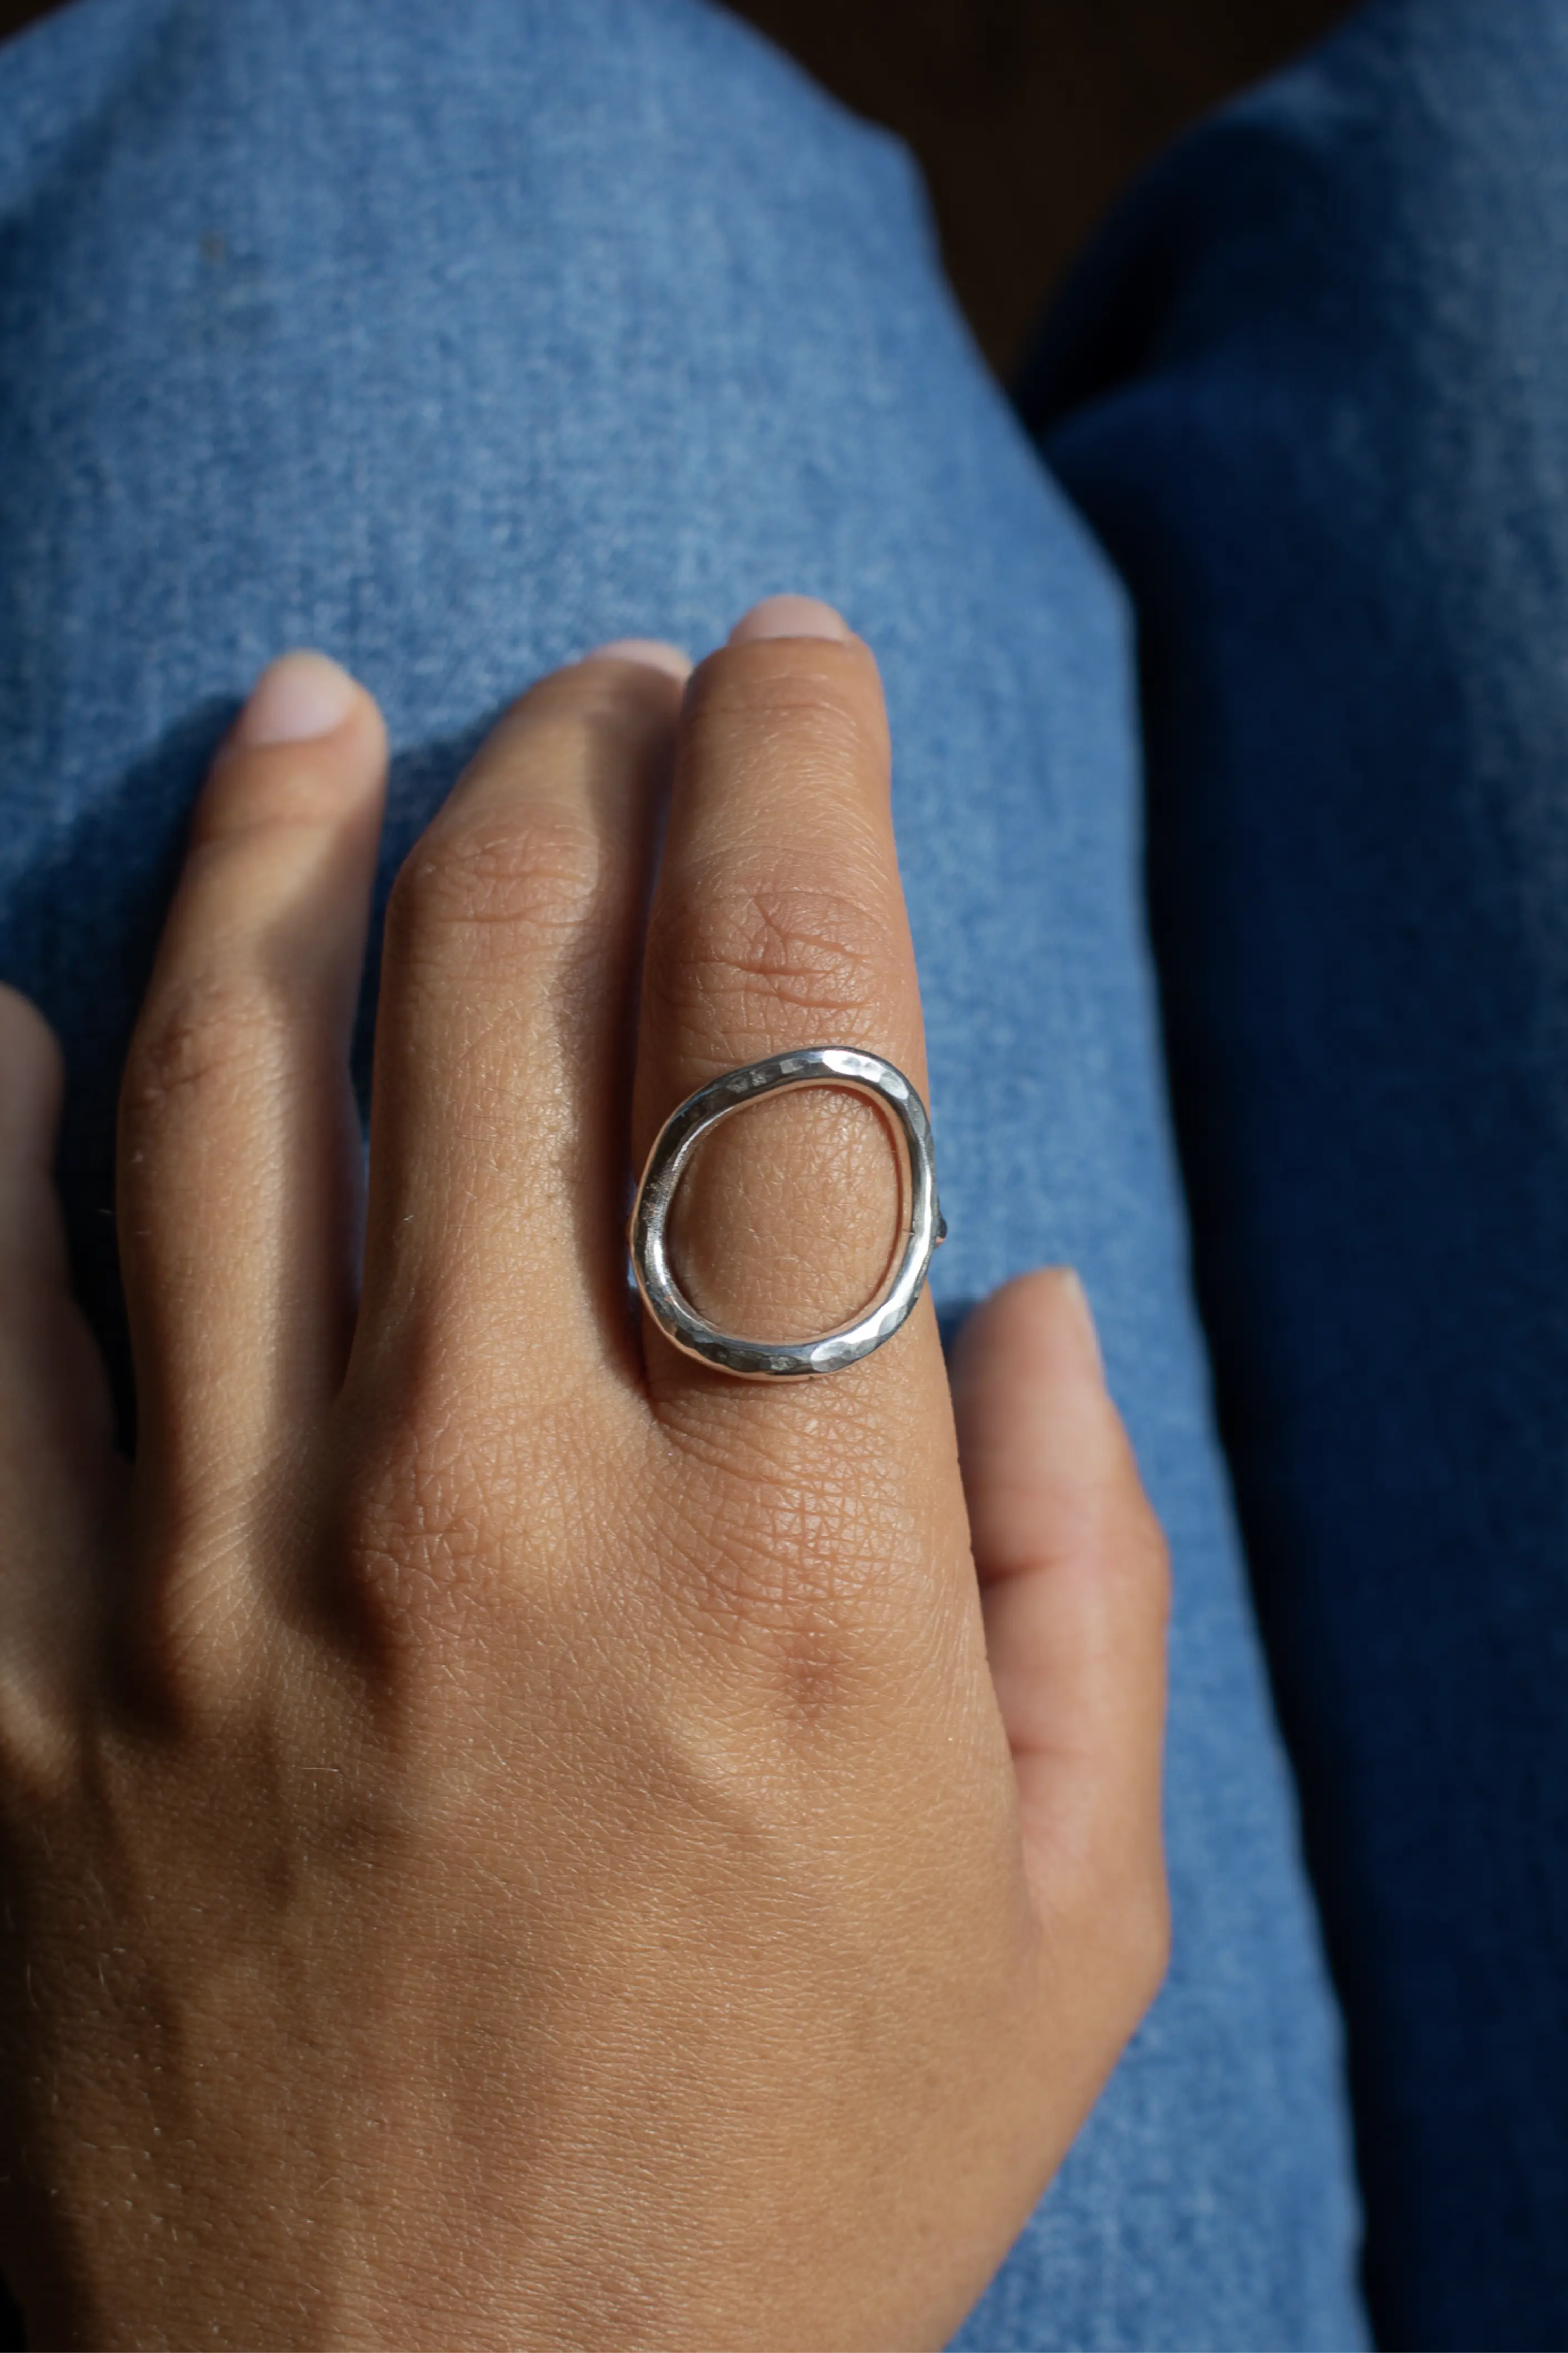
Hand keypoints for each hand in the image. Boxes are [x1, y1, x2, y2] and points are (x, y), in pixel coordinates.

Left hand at [0, 600, 1168, 2352]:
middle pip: (505, 986)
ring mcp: (226, 1588)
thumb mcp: (1059, 1918)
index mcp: (790, 1560)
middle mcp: (497, 1513)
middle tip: (596, 681)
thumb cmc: (790, 2200)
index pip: (791, 1020)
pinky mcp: (26, 1693)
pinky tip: (20, 991)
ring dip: (289, 843)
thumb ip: (1077, 1576)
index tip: (790, 666)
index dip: (795, 778)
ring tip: (328, 709)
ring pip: (229, 1084)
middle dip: (564, 763)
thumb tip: (1028, 1301)